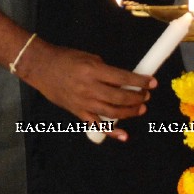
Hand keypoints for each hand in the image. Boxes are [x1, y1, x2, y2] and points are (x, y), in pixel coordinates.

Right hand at [13, 38, 152, 140]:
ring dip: (130, 112)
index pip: (123, 78)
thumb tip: (123, 81)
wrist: (41, 68)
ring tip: (140, 109)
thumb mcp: (89, 57)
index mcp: (93, 71)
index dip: (140, 82)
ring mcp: (84, 103)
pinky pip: (97, 124)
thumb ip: (106, 70)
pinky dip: (112, 132)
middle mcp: (89, 88)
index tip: (152, 83)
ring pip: (113, 113)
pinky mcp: (78, 112)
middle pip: (120, 98)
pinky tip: (124, 135)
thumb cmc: (66, 58)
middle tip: (146, 96)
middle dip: (137, 98)